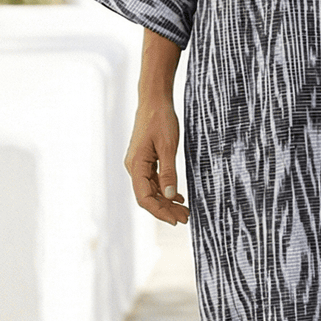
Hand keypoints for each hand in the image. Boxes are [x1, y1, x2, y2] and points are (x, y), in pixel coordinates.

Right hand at [126, 96, 189, 224]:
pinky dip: (165, 190)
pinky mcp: (145, 160)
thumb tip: (169, 196)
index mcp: (136, 165)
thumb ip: (169, 172)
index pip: (144, 198)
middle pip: (148, 197)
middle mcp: (134, 167)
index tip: (176, 220)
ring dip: (167, 201)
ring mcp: (139, 164)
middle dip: (166, 210)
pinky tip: (178, 197)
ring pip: (151, 190)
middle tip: (186, 218)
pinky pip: (153, 180)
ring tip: (185, 210)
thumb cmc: (161, 119)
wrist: (154, 99)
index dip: (160, 212)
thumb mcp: (168, 146)